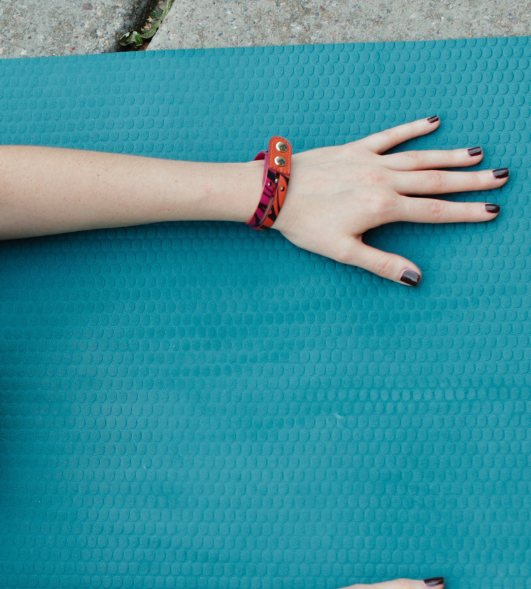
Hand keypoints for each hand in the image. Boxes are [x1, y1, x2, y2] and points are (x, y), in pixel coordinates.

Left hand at [268, 116, 506, 285]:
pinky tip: (433, 121)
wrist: (275, 192)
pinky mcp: (356, 148)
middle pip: (436, 181)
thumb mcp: (342, 251)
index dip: (465, 212)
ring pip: (419, 157)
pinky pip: (390, 136)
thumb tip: (415, 278)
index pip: (434, 211)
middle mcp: (383, 180)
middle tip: (502, 176)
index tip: (492, 210)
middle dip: (470, 180)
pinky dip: (412, 128)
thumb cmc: (304, 225)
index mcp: (383, 207)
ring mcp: (371, 161)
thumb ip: (381, 263)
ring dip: (451, 155)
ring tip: (479, 153)